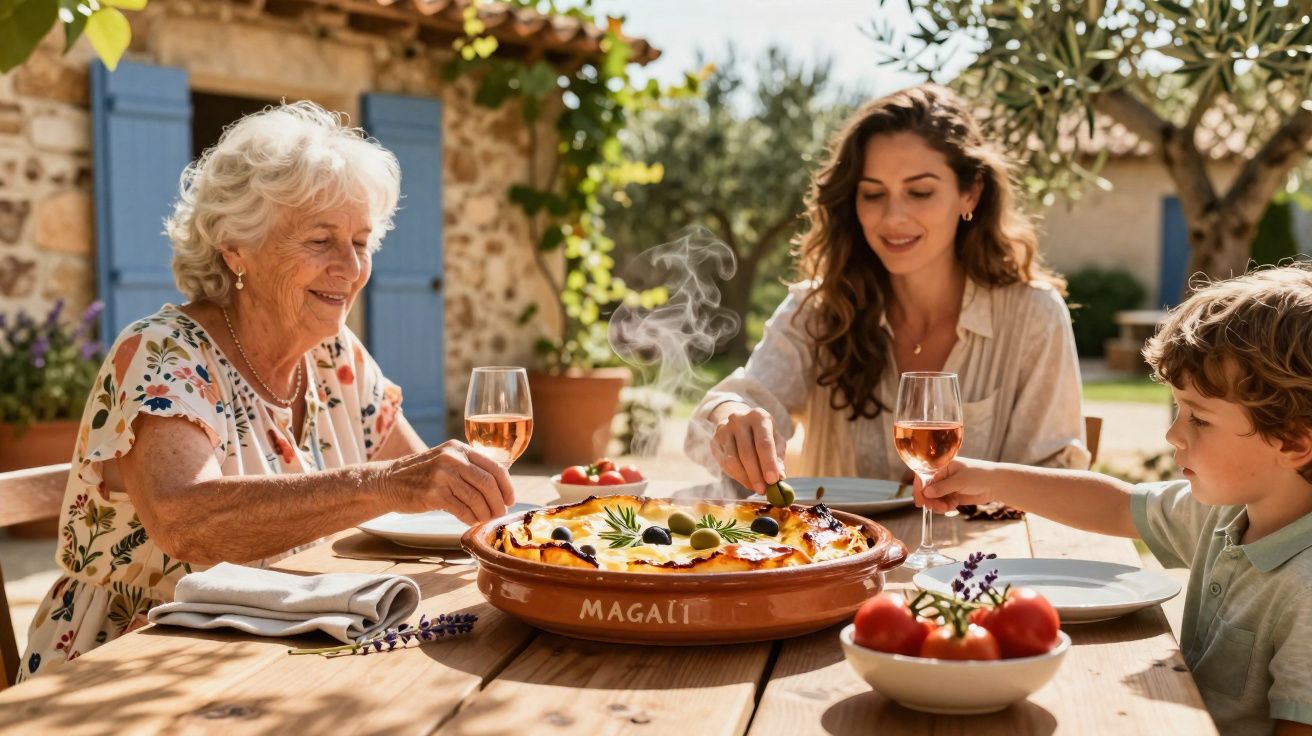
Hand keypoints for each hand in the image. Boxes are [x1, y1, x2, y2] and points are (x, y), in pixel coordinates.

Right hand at [379, 440, 514, 523]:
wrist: (388, 481)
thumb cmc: (422, 474)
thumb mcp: (446, 460)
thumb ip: (469, 467)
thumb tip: (500, 486)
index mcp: (458, 448)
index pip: (494, 466)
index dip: (507, 486)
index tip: (510, 499)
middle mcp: (451, 458)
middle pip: (487, 483)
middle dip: (498, 502)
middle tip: (500, 514)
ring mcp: (441, 475)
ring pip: (476, 498)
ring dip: (485, 513)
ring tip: (485, 520)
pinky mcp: (432, 494)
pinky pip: (461, 509)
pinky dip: (470, 518)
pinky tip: (471, 522)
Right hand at [710, 403, 785, 493]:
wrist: (740, 422)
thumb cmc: (762, 434)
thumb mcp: (776, 440)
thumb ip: (778, 457)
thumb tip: (780, 476)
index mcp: (759, 416)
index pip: (764, 443)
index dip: (768, 463)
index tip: (773, 481)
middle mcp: (739, 419)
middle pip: (747, 453)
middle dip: (756, 475)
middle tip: (763, 490)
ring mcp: (724, 429)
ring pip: (733, 461)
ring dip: (745, 478)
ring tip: (756, 488)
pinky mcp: (715, 440)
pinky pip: (724, 463)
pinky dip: (736, 476)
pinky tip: (746, 481)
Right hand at [914, 457, 997, 512]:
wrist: (996, 484)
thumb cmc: (979, 475)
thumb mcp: (960, 480)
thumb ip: (943, 487)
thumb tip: (926, 493)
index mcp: (942, 466)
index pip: (924, 476)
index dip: (920, 488)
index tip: (920, 501)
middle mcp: (942, 475)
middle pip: (927, 489)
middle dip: (931, 500)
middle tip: (938, 508)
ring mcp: (947, 486)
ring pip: (934, 498)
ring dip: (938, 505)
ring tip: (947, 508)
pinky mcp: (952, 495)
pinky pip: (942, 503)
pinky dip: (945, 507)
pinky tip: (953, 507)